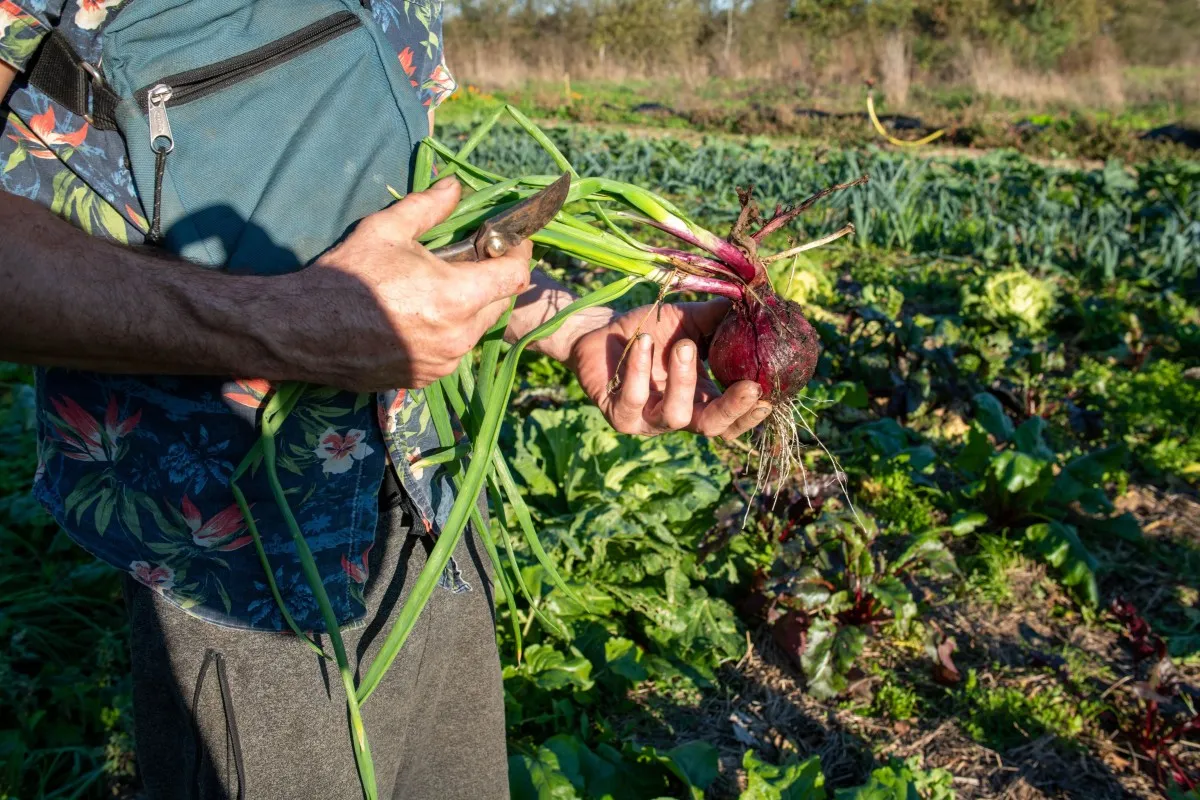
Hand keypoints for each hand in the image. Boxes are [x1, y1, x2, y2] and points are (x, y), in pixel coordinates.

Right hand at [284, 178, 532, 390]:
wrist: (302, 329)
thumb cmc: (346, 276)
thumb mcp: (387, 229)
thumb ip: (428, 207)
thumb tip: (455, 185)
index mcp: (456, 296)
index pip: (514, 276)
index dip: (518, 254)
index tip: (509, 240)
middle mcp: (458, 336)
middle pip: (500, 302)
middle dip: (492, 278)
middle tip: (471, 257)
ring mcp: (443, 362)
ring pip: (478, 328)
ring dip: (471, 306)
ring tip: (442, 285)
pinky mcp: (427, 378)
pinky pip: (454, 350)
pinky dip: (450, 330)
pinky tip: (423, 314)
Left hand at [565, 300, 770, 438]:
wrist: (601, 331)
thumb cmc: (651, 331)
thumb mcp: (689, 322)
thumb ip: (720, 319)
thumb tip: (754, 304)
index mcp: (700, 400)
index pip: (731, 420)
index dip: (750, 414)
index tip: (769, 393)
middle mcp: (677, 415)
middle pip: (712, 428)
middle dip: (732, 409)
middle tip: (749, 387)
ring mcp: (647, 420)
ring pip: (675, 415)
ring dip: (684, 379)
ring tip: (683, 345)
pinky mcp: (618, 415)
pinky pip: (634, 397)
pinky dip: (640, 368)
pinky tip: (643, 342)